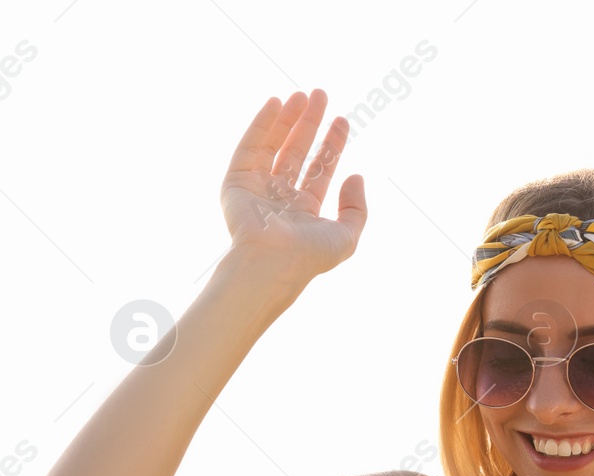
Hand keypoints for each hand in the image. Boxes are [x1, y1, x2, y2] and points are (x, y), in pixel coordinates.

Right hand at [221, 89, 366, 280]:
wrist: (270, 264)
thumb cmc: (308, 256)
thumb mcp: (346, 236)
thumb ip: (357, 208)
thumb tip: (357, 176)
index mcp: (303, 211)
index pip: (319, 169)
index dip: (332, 143)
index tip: (342, 120)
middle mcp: (279, 198)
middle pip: (297, 151)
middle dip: (309, 123)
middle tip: (321, 95)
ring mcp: (257, 189)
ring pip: (274, 145)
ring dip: (288, 118)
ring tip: (303, 94)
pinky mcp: (236, 182)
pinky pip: (250, 146)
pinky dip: (261, 123)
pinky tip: (276, 103)